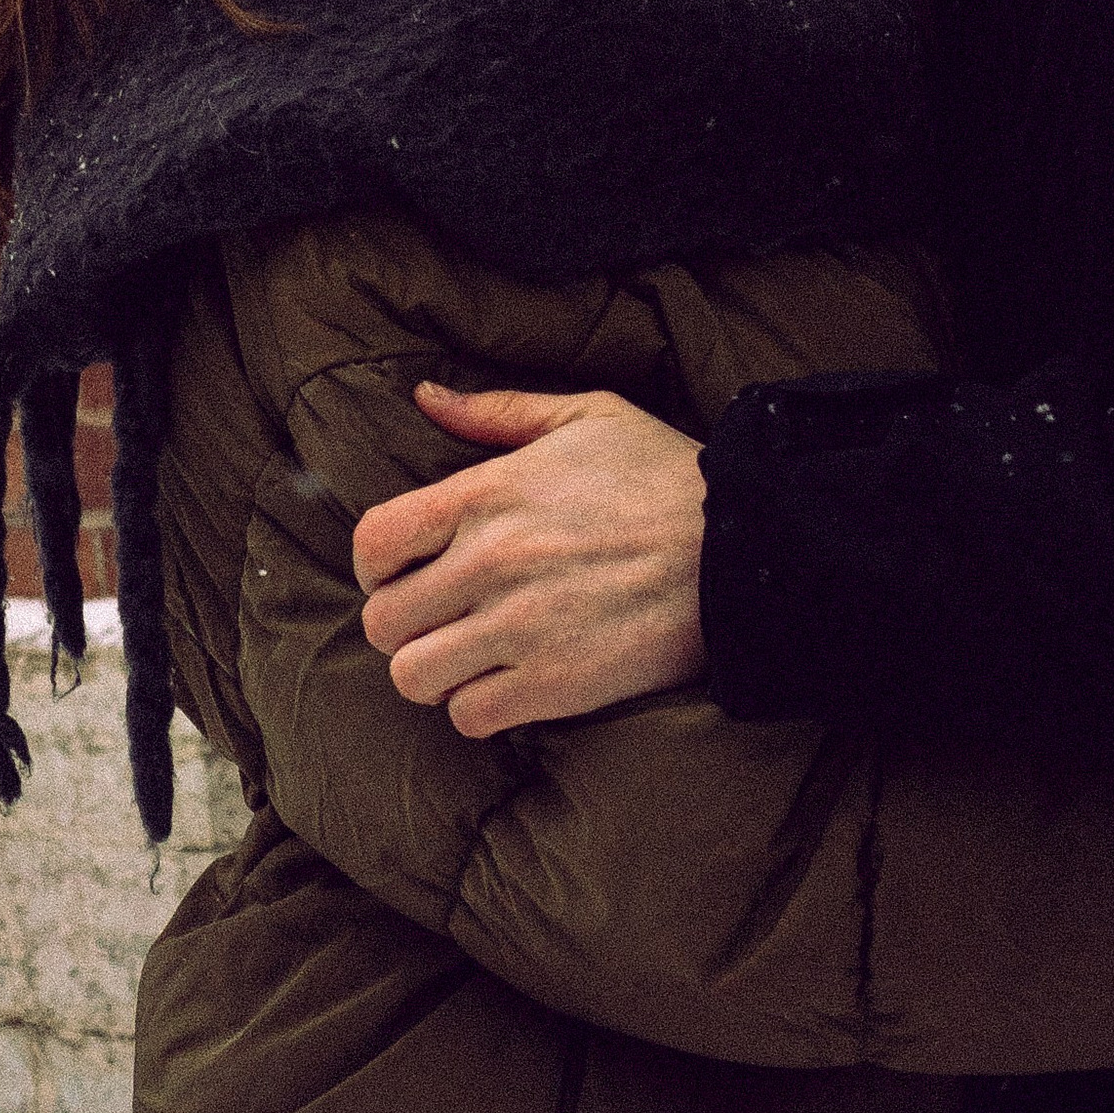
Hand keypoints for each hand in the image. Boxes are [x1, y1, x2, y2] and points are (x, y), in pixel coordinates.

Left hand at [352, 383, 708, 736]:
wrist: (738, 546)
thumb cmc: (661, 474)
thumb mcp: (585, 416)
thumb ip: (496, 411)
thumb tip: (425, 395)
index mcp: (489, 492)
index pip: (375, 541)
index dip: (376, 564)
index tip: (402, 571)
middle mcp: (490, 561)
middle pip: (383, 620)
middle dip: (404, 623)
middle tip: (441, 618)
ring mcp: (519, 628)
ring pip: (413, 676)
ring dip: (435, 670)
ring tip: (471, 656)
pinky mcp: (553, 685)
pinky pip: (469, 717)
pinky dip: (480, 707)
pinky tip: (510, 682)